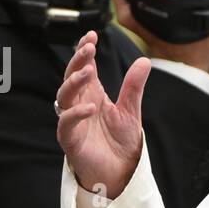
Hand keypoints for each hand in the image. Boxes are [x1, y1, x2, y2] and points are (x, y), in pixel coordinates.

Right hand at [56, 29, 147, 199]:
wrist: (120, 172)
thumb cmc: (120, 142)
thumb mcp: (130, 110)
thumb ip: (133, 86)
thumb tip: (144, 60)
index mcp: (92, 94)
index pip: (85, 67)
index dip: (84, 50)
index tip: (92, 35)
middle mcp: (79, 104)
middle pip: (71, 77)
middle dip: (77, 61)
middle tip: (88, 48)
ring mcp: (72, 121)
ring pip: (64, 96)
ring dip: (74, 83)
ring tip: (88, 72)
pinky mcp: (70, 139)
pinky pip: (67, 123)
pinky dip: (76, 114)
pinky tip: (91, 107)